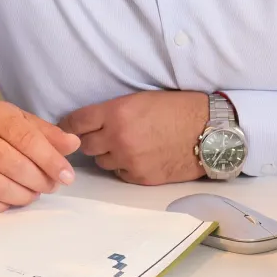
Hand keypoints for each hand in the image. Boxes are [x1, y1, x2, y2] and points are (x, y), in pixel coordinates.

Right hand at [0, 100, 81, 213]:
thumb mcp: (20, 122)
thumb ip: (47, 134)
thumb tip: (73, 144)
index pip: (28, 140)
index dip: (51, 161)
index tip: (67, 177)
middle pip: (14, 165)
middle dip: (39, 181)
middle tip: (50, 186)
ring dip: (22, 196)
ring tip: (32, 194)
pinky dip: (0, 206)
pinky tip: (9, 200)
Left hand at [59, 91, 210, 184]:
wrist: (209, 131)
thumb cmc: (177, 109)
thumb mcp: (140, 99)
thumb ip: (111, 112)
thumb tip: (86, 123)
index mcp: (116, 113)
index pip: (75, 122)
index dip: (68, 125)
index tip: (66, 128)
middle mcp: (118, 137)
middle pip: (85, 146)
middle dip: (91, 141)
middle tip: (101, 136)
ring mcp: (128, 160)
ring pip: (101, 162)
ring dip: (108, 155)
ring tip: (126, 146)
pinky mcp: (140, 177)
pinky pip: (120, 174)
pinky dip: (124, 167)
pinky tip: (140, 157)